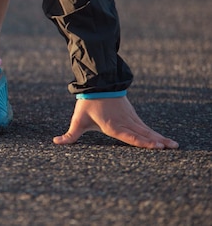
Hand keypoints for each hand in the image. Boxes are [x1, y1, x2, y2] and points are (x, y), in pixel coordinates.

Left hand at [53, 96, 177, 148]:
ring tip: (173, 145)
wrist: (97, 83)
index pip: (130, 136)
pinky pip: (145, 126)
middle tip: (172, 148)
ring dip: (159, 137)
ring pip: (146, 129)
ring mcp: (130, 117)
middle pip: (143, 134)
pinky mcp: (132, 114)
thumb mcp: (78, 120)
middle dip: (157, 142)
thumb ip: (70, 134)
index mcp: (112, 125)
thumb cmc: (87, 103)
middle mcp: (124, 122)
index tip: (157, 146)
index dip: (143, 142)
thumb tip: (56, 142)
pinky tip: (162, 139)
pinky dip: (154, 133)